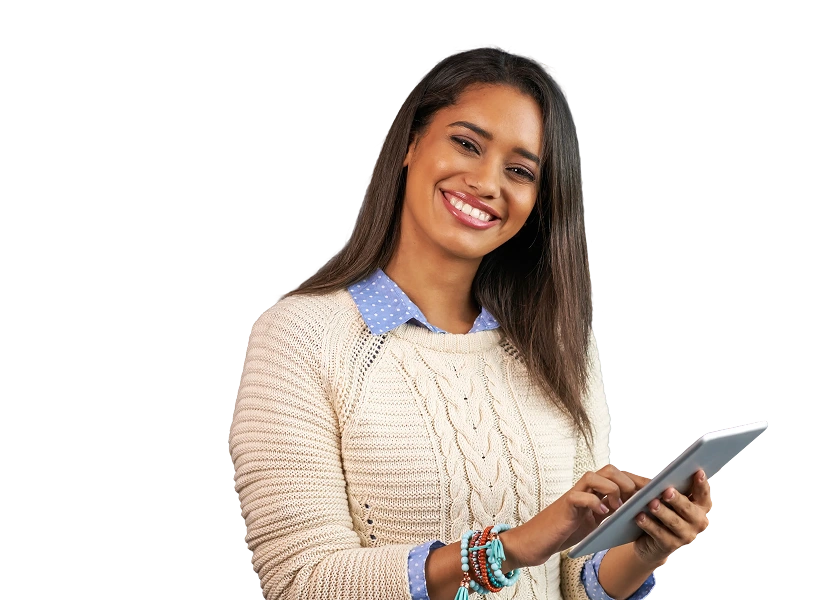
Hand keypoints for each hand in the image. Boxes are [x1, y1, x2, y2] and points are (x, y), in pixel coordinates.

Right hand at [511, 465, 645, 567]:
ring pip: (593, 476)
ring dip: (611, 488)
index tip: (652, 489)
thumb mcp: (594, 522)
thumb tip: (637, 511)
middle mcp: (584, 489)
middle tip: (636, 498)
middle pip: (607, 469)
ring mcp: (573, 496)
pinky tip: (603, 514)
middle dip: (627, 480)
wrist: (536, 541)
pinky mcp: (564, 506)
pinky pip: (580, 496)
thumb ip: (610, 512)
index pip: (616, 475)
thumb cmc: (565, 531)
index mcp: (593, 491)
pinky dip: (594, 502)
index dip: (635, 479)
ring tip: (619, 505)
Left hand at [632, 469, 712, 566]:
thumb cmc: (661, 514)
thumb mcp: (668, 500)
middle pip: (688, 509)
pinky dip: (649, 524)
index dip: (702, 484)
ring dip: (662, 512)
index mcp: (699, 507)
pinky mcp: (670, 545)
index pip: (703, 494)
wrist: (650, 542)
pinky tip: (640, 516)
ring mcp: (685, 536)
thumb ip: (671, 489)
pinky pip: (659, 534)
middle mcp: (697, 522)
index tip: (698, 472)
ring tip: (652, 503)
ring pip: (674, 522)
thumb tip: (664, 478)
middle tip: (667, 491)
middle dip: (678, 500)